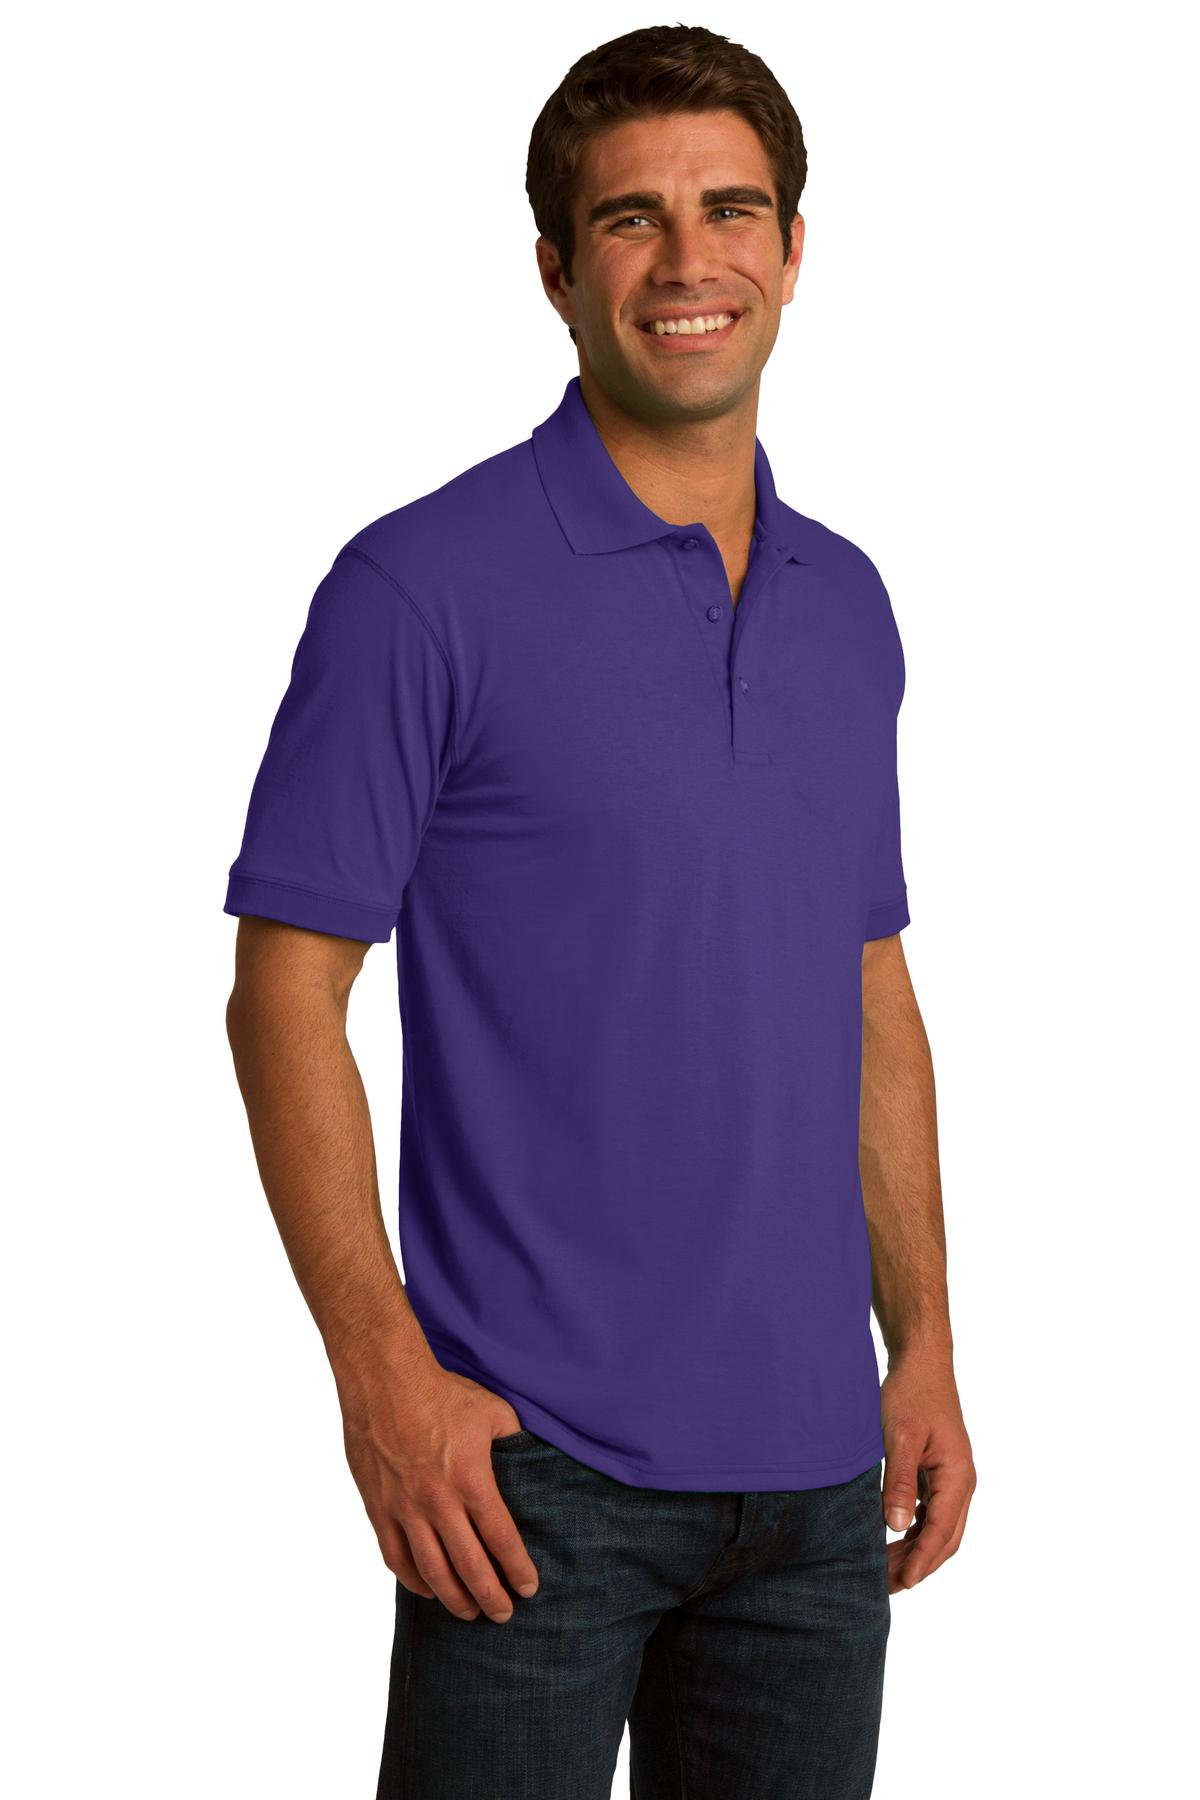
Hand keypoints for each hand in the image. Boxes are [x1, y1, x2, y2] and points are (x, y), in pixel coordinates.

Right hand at [332, 1350, 540, 1623]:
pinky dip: (413, 1580)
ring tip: (469, 1613)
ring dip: (453, 1598)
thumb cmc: (442, 1392)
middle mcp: (438, 1501)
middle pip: (469, 1566)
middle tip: (503, 1615)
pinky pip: (395, 1557)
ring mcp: (405, 1508)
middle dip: (490, 1597)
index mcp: (471, 1479)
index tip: (528, 1589)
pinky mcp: (378, 1507)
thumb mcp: (492, 1411)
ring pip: (431, 1571)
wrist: (385, 1380)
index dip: (516, 1569)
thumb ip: (514, 1442)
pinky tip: (427, 1589)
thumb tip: (532, 1461)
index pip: (501, 1538)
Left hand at [880, 1354, 974, 1592]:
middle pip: (944, 1538)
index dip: (921, 1561)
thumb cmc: (912, 1394)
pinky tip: (892, 1539)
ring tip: (884, 1569)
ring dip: (914, 1550)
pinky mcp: (939, 1472)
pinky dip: (913, 1531)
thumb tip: (895, 1527)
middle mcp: (961, 1483)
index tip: (901, 1584)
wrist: (922, 1362)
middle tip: (885, 1586)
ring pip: (937, 1528)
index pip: (941, 1532)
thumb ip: (899, 1482)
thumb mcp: (901, 1437)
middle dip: (917, 1565)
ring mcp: (952, 1478)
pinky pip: (930, 1512)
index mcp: (958, 1477)